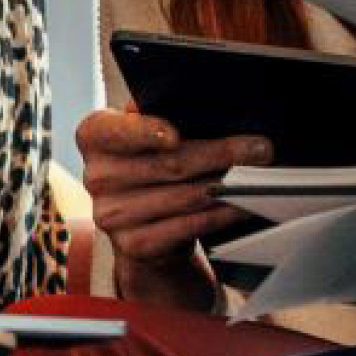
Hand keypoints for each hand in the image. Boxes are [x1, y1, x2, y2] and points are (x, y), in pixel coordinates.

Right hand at [76, 104, 269, 296]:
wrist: (142, 220)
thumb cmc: (153, 161)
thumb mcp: (149, 132)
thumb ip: (164, 114)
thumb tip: (216, 110)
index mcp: (95, 137)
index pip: (113, 131)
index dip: (144, 132)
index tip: (173, 136)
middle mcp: (96, 176)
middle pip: (168, 164)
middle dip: (221, 154)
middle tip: (260, 149)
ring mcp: (112, 215)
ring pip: (185, 196)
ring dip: (229, 186)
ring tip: (260, 177)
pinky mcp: (134, 245)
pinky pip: (189, 226)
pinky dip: (222, 214)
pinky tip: (243, 204)